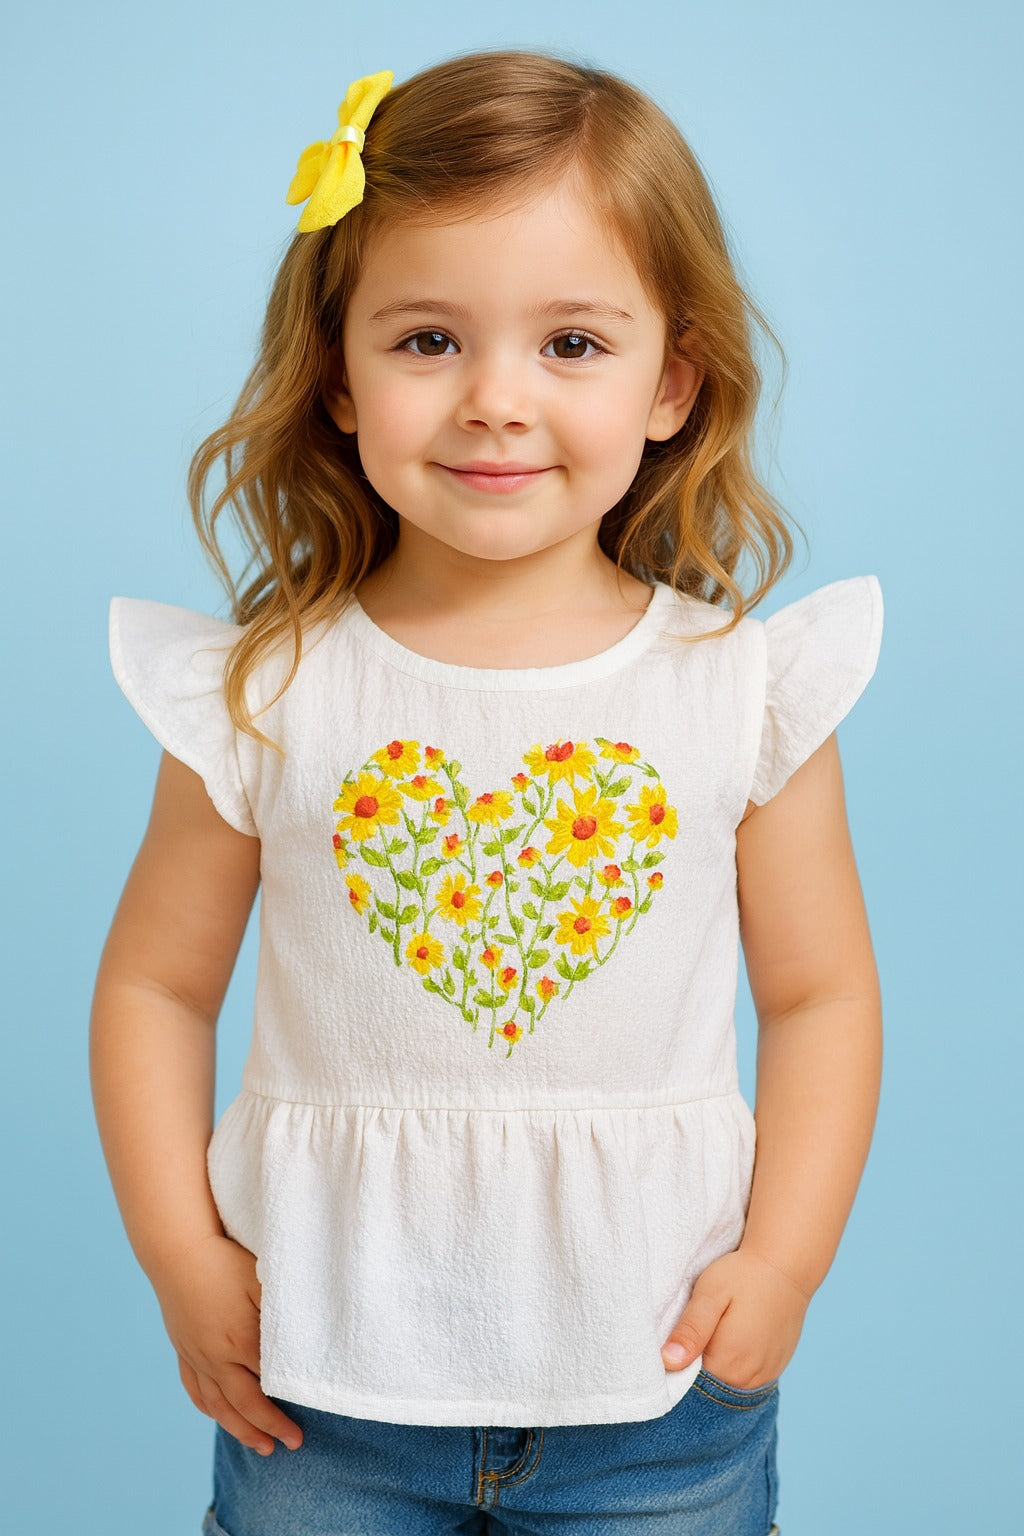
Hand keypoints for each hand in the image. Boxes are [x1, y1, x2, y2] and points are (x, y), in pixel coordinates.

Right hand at [152, 1233, 302, 1454]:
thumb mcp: (261, 1280)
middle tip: (292, 1446)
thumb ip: (282, 1312)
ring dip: (240, 1430)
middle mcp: (215, 1356)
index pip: (269, 1384)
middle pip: (244, 1403)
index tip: (304, 1427)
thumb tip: (304, 1338)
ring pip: (218, 1405)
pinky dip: (210, 1408)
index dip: (287, 1408)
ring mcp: (196, 1356)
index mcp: (240, 1339)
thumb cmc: (226, 1260)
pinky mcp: (183, 1350)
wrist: (177, 1251)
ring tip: (261, 1447)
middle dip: (269, 1428)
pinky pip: (195, 1389)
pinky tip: (221, 1417)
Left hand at [661, 1248, 809, 1388]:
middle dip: (695, 1367)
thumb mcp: (709, 1295)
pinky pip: (745, 1378)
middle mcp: (748, 1379)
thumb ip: (691, 1330)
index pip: (687, 1383)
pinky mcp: (773, 1370)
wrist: (785, 1266)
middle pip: (708, 1386)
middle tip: (697, 1329)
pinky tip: (732, 1340)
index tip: (675, 1339)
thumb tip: (668, 1362)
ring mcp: (764, 1377)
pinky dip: (734, 1365)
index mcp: (727, 1363)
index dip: (676, 1364)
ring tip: (716, 1332)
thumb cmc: (743, 1276)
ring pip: (726, 1384)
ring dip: (716, 1366)